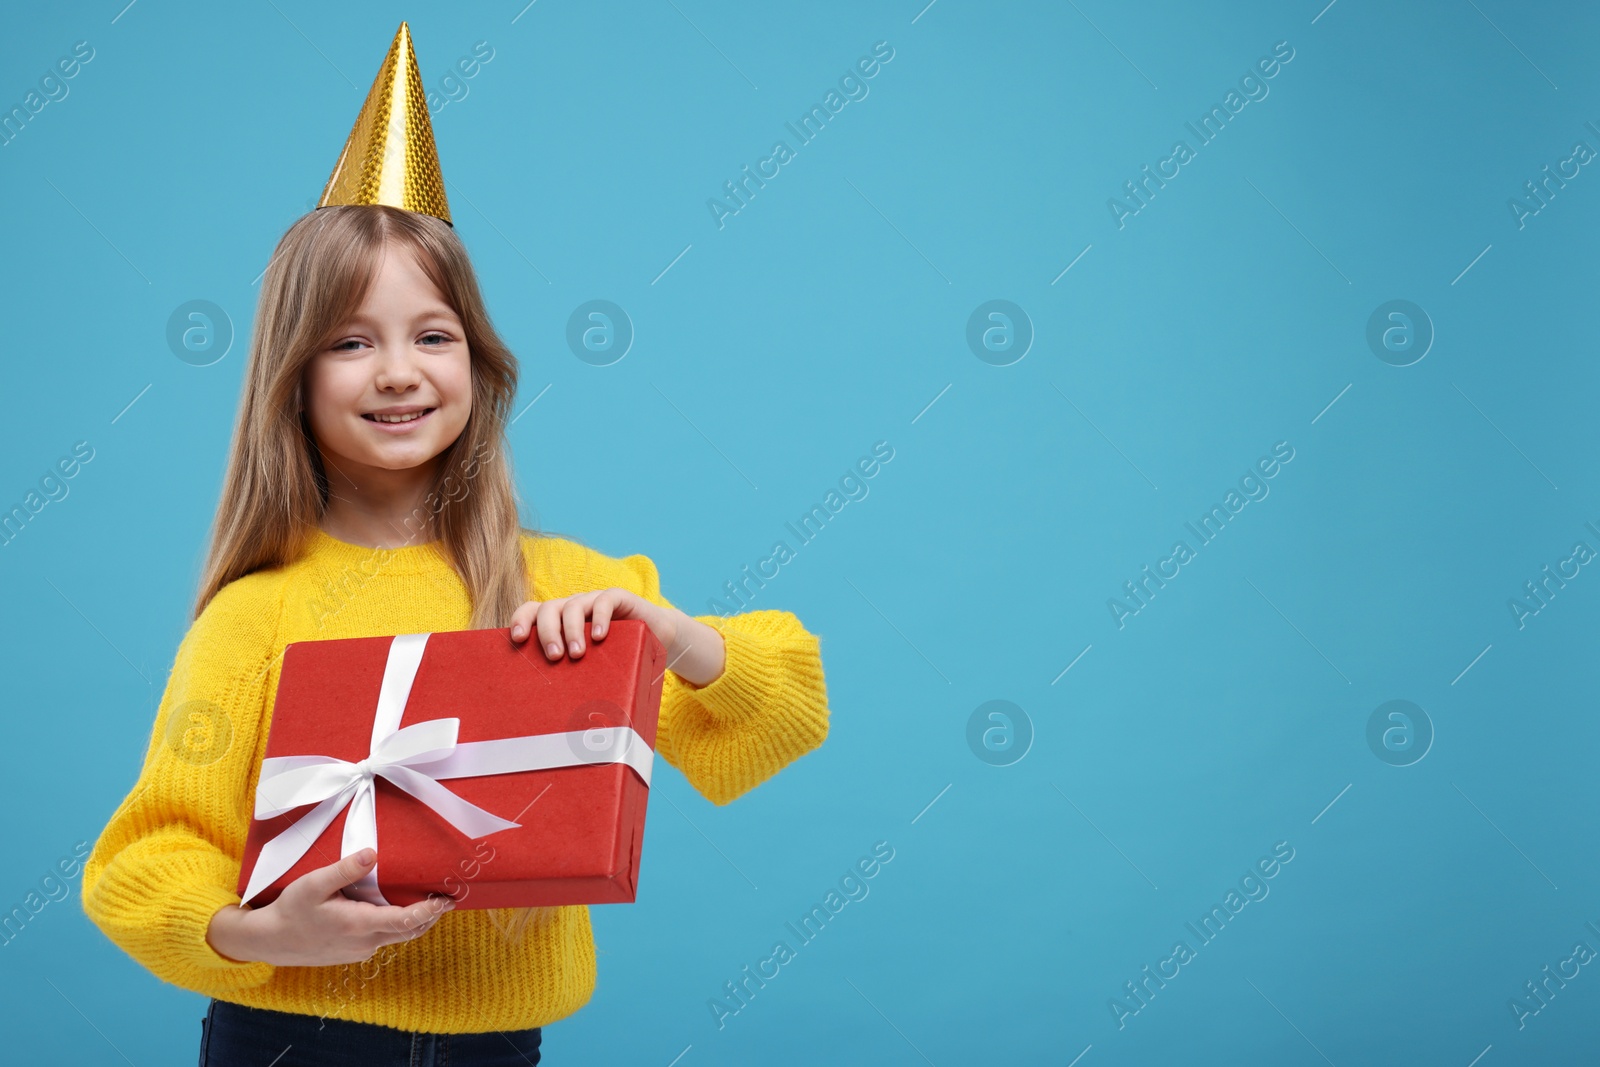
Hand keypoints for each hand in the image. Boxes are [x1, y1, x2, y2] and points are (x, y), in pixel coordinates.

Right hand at [206, 848, 453, 966]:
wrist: (270, 941)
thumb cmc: (291, 910)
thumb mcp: (314, 884)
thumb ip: (345, 870)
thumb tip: (373, 853)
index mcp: (359, 925)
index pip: (406, 921)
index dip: (431, 911)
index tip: (448, 900)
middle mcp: (364, 943)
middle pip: (409, 932)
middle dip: (431, 916)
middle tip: (449, 899)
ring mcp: (359, 951)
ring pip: (397, 937)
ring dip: (415, 922)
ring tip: (431, 903)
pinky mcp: (353, 953)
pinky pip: (382, 939)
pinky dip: (396, 927)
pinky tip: (396, 910)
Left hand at [508, 588, 677, 663]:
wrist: (657, 638)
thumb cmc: (618, 659)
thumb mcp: (589, 667)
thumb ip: (570, 679)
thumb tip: (547, 723)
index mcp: (560, 620)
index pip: (532, 610)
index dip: (521, 620)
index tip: (517, 640)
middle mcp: (574, 607)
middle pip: (549, 609)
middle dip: (547, 632)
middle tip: (554, 657)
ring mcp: (595, 600)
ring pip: (574, 606)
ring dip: (572, 630)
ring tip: (577, 654)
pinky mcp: (618, 598)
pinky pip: (604, 601)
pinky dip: (600, 618)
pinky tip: (600, 636)